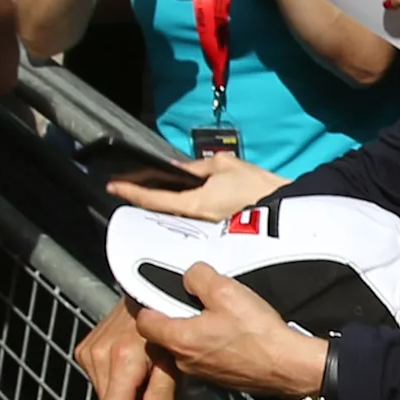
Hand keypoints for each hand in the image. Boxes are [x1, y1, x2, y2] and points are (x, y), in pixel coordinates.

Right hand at [75, 302, 179, 399]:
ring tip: (146, 380)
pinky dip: (115, 383)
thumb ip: (163, 392)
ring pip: (103, 394)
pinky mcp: (86, 347)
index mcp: (123, 358)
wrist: (149, 291)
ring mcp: (90, 350)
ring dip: (123, 397)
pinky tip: (132, 371)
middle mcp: (100, 354)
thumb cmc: (167, 319)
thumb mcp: (174, 358)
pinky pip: (99, 378)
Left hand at [107, 150, 285, 219]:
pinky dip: (180, 210)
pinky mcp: (216, 233)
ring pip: (175, 216)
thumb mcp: (224, 166)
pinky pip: (191, 220)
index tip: (113, 185)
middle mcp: (195, 221)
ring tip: (151, 193)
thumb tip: (178, 167)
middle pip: (160, 210)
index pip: (152, 198)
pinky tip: (179, 202)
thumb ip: (196, 167)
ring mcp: (205, 230)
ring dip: (162, 205)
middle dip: (144, 198)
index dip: (130, 191)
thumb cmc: (258, 189)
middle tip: (128, 188)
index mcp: (194, 203)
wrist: (285, 213)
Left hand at [135, 262, 327, 397]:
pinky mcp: (220, 377)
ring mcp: (203, 371)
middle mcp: (186, 360)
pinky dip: (214, 343)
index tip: (159, 293)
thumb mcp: (226, 290)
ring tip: (222, 316)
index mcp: (180, 339)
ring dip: (197, 329)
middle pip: (165, 333)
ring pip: (187, 345)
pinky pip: (207, 355)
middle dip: (176, 315)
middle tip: (198, 301)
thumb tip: (191, 276)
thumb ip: (199, 277)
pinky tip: (235, 333)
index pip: (144, 321)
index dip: (149, 303)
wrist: (288, 365)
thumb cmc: (260, 335)